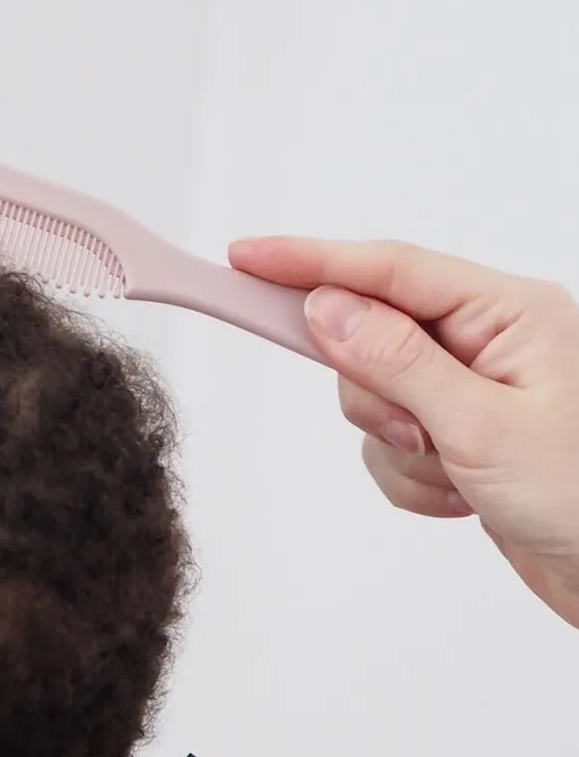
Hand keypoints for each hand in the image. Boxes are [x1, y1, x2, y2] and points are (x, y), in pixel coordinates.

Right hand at [228, 237, 578, 628]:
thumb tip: (327, 309)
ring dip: (400, 452)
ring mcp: (469, 391)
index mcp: (508, 311)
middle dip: (378, 399)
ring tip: (459, 476)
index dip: (311, 262)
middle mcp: (488, 340)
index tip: (247, 257)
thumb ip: (398, 362)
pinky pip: (388, 450)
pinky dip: (412, 482)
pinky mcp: (457, 438)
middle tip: (418, 436)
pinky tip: (461, 499)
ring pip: (373, 402)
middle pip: (369, 338)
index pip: (390, 270)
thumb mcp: (482, 426)